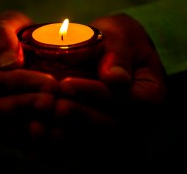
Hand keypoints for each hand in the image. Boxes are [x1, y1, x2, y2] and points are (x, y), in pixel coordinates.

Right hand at [0, 11, 58, 152]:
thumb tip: (9, 62)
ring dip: (32, 130)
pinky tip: (56, 135)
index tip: (49, 83)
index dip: (20, 83)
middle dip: (28, 107)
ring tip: (58, 125)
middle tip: (54, 103)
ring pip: (5, 130)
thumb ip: (0, 37)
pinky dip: (34, 141)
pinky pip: (14, 140)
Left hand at [43, 14, 166, 162]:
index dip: (93, 93)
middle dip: (76, 115)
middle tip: (50, 105)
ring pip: (91, 141)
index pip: (124, 99)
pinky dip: (58, 149)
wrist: (115, 55)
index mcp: (151, 96)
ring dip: (64, 137)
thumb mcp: (123, 36)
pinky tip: (35, 144)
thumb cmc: (119, 41)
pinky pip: (80, 150)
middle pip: (107, 125)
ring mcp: (119, 133)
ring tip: (38, 126)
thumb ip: (120, 55)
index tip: (66, 83)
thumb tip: (114, 78)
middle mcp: (138, 120)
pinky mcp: (99, 139)